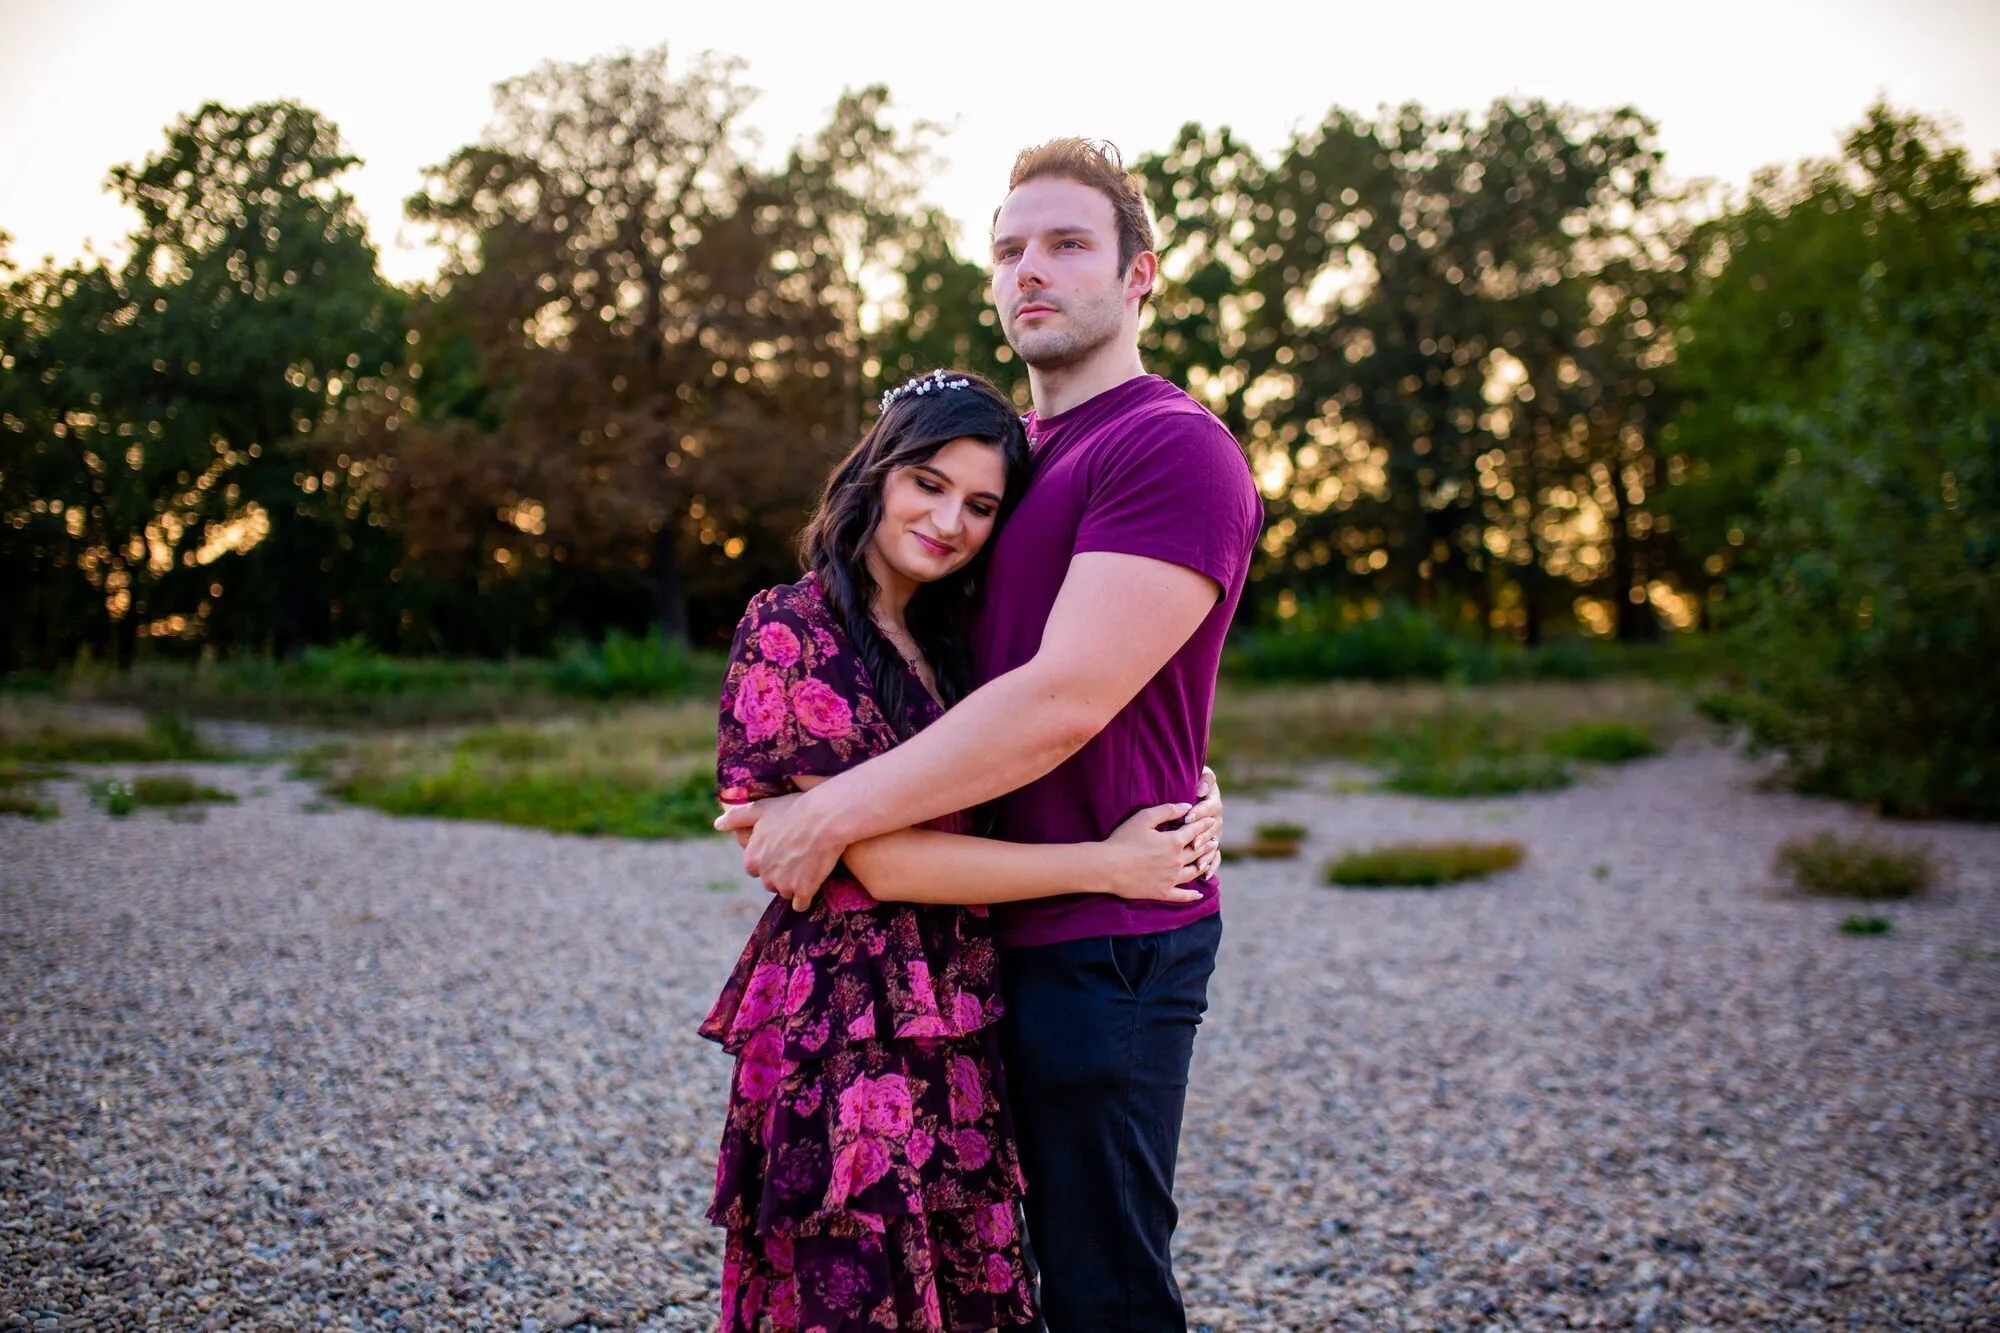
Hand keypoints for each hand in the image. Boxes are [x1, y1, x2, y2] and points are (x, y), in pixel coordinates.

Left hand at [714, 790, 839, 910]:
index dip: (767, 859)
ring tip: (807, 863)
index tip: (780, 847)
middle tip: (795, 854)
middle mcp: (765, 876)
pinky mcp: (804, 891)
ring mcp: (785, 885)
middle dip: (779, 873)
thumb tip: (717, 825)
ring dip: (793, 884)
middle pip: (770, 882)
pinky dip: (805, 896)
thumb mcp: (761, 808)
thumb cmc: (792, 810)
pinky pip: (801, 904)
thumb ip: (736, 818)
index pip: (754, 868)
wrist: (825, 818)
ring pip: (785, 892)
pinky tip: (811, 883)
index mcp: (752, 859)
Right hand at [1095, 802, 1212, 902]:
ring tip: (1208, 861)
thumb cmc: (1123, 839)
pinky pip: (1182, 896)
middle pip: (1198, 852)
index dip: (1203, 824)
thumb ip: (1168, 810)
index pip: (1195, 831)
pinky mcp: (1163, 892)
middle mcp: (1177, 861)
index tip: (1210, 820)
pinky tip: (1199, 894)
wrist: (1108, 867)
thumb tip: (1187, 807)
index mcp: (1174, 842)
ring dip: (1203, 866)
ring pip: (1194, 872)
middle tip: (1214, 842)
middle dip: (1207, 845)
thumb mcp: (1144, 818)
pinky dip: (1192, 895)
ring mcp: (1171, 879)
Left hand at [1189, 765, 1223, 877]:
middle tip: (1192, 843)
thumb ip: (1205, 778)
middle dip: (1202, 837)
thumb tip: (1202, 788)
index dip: (1200, 812)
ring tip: (1199, 863)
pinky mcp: (1211, 845)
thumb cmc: (1190, 782)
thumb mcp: (1199, 776)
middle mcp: (1216, 817)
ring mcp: (1215, 833)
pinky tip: (1206, 874)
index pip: (1210, 807)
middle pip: (1212, 829)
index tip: (1188, 817)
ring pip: (1213, 844)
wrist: (1189, 792)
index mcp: (1213, 800)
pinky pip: (1215, 857)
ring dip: (1207, 854)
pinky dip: (1212, 865)